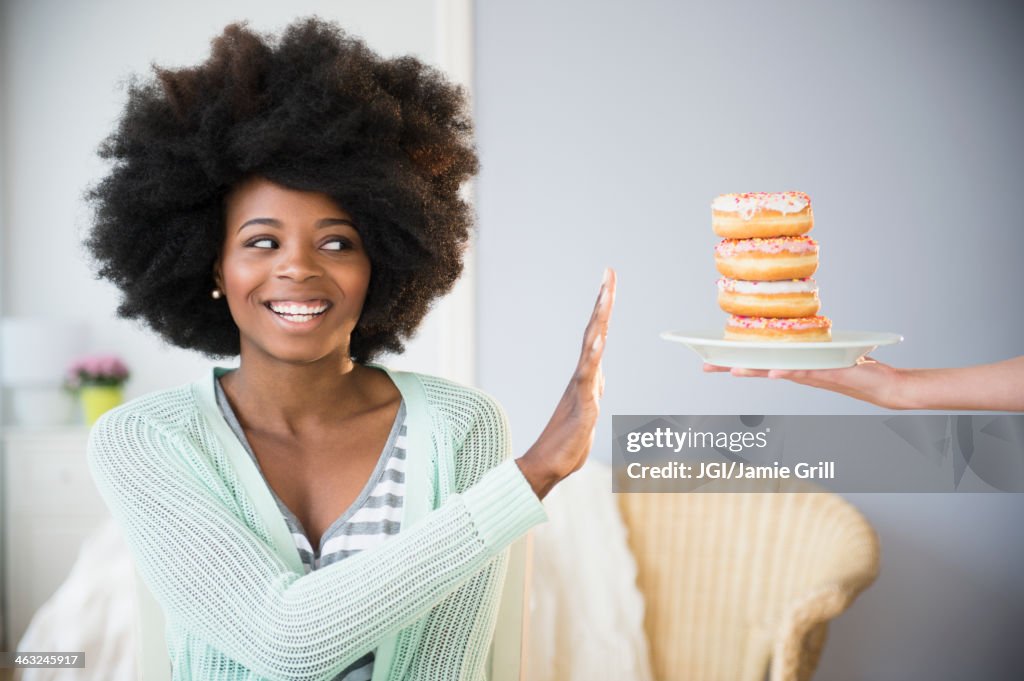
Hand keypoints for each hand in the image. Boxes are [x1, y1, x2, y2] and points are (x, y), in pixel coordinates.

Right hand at [517, 268, 615, 499]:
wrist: (548, 466)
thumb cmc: (568, 443)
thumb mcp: (589, 410)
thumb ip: (593, 389)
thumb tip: (598, 374)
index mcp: (586, 376)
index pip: (597, 335)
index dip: (603, 309)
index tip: (608, 281)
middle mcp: (582, 376)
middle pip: (594, 331)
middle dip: (603, 302)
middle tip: (609, 274)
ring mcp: (580, 389)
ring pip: (591, 348)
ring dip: (599, 321)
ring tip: (605, 295)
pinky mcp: (582, 406)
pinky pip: (588, 378)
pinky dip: (594, 358)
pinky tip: (599, 341)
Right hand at [703, 356, 909, 408]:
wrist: (884, 385)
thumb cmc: (858, 369)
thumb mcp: (829, 353)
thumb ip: (812, 346)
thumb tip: (797, 328)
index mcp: (795, 366)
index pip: (760, 362)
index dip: (735, 360)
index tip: (711, 357)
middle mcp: (798, 372)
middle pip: (759, 368)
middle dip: (731, 366)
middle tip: (706, 365)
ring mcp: (811, 375)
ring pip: (775, 371)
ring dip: (753, 370)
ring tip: (732, 368)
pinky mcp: (827, 374)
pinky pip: (803, 373)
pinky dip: (787, 372)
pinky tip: (773, 371)